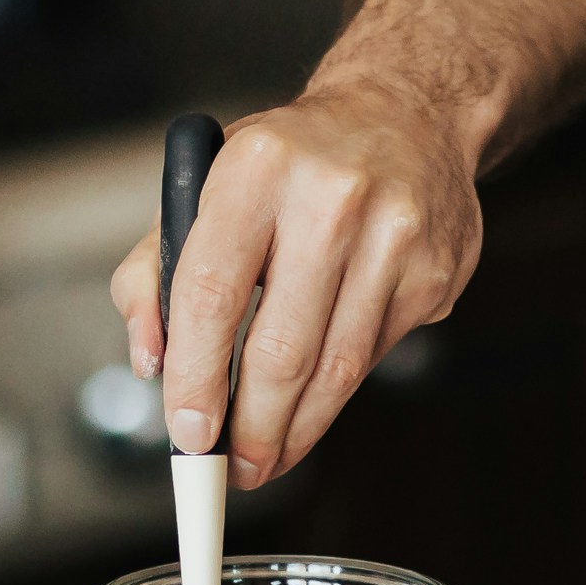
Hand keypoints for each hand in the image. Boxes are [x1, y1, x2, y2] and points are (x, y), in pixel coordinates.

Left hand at [109, 84, 481, 488]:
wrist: (408, 113)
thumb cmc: (286, 166)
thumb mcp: (203, 188)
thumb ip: (153, 273)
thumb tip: (151, 361)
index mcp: (257, 167)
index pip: (213, 293)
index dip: (197, 377)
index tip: (188, 434)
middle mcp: (332, 197)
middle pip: (282, 348)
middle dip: (251, 429)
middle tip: (230, 471)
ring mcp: (395, 235)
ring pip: (337, 369)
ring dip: (295, 431)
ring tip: (266, 459)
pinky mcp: (435, 271)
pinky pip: (374, 358)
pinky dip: (337, 391)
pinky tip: (316, 397)